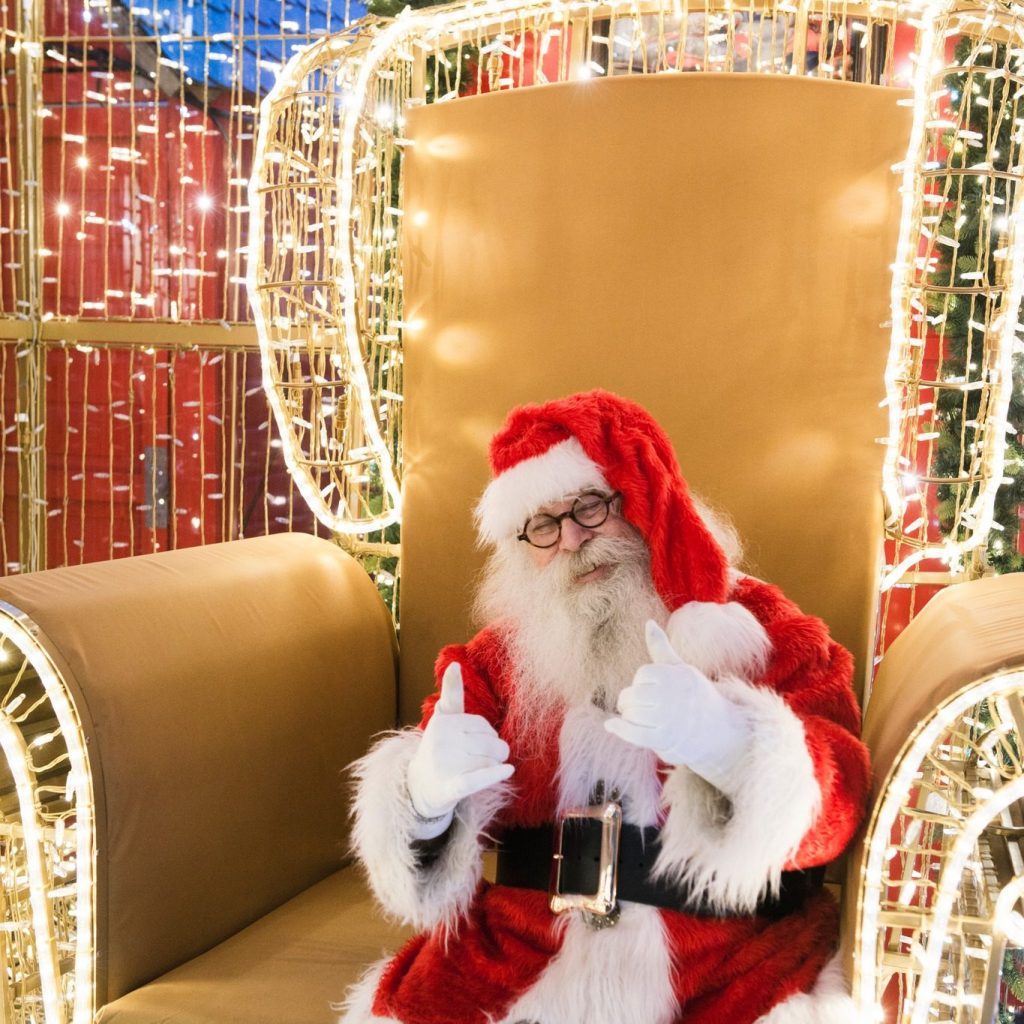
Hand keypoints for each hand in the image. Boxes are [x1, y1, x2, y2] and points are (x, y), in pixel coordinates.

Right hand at [406, 662, 514, 832]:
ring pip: (487, 761)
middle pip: (488, 743)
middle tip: (487, 758)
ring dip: (492, 767)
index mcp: (442, 723)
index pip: (482, 725)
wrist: (418, 786)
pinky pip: (476, 779)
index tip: (480, 741)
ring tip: (480, 770)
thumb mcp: (443, 717)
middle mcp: (441, 742)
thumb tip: (455, 664)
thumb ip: (451, 692)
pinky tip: (507, 770)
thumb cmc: (438, 746)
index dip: (487, 734)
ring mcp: (444, 765)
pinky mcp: (450, 788)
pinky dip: (492, 775)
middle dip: (495, 751)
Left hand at [603, 620, 749, 791]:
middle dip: (628, 700)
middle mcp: (674, 697)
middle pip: (634, 694)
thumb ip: (661, 647)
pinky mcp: (665, 739)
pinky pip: (635, 734)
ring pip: (633, 714)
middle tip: (634, 705)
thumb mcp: (680, 668)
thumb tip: (648, 622)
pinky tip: (610, 725)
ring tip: (636, 717)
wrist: (720, 731)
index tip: (648, 689)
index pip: (644, 674)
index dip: (641, 682)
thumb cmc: (695, 695)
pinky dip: (620, 729)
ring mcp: (670, 719)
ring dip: (628, 716)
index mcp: (678, 676)